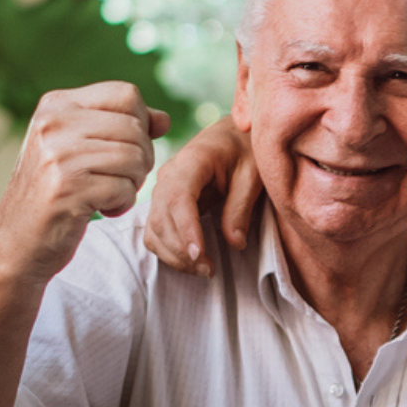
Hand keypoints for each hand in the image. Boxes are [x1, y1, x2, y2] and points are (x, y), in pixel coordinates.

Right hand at [0, 82, 167, 285]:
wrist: (15, 241)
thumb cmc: (54, 192)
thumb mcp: (80, 148)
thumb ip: (121, 127)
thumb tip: (164, 119)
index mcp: (56, 104)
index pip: (126, 94)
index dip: (141, 123)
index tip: (124, 148)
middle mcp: (53, 123)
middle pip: (136, 128)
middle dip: (140, 159)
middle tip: (117, 179)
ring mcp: (58, 155)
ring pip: (135, 158)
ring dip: (132, 183)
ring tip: (107, 193)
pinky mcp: (66, 188)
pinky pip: (125, 189)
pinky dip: (121, 204)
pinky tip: (99, 209)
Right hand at [141, 117, 263, 276]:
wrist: (232, 135)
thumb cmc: (244, 151)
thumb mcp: (253, 175)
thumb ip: (241, 207)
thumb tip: (235, 243)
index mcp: (193, 160)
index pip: (178, 198)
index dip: (185, 229)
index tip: (200, 255)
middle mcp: (169, 174)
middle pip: (161, 218)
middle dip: (182, 250)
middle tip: (210, 270)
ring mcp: (162, 188)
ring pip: (154, 229)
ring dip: (174, 255)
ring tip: (204, 270)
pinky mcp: (163, 202)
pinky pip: (155, 231)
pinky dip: (169, 251)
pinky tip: (192, 261)